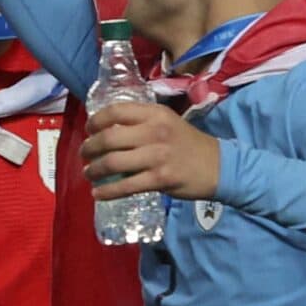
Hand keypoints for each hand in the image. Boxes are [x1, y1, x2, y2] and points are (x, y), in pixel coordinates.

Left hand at [83, 102, 220, 200]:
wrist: (220, 167)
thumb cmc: (188, 144)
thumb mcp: (167, 122)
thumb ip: (140, 122)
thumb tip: (105, 128)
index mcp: (155, 114)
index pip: (115, 111)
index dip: (95, 121)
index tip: (88, 130)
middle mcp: (155, 132)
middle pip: (108, 138)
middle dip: (89, 148)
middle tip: (85, 154)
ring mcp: (157, 156)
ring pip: (113, 163)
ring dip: (94, 170)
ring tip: (89, 173)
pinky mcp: (160, 179)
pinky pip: (126, 186)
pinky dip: (107, 191)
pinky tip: (98, 194)